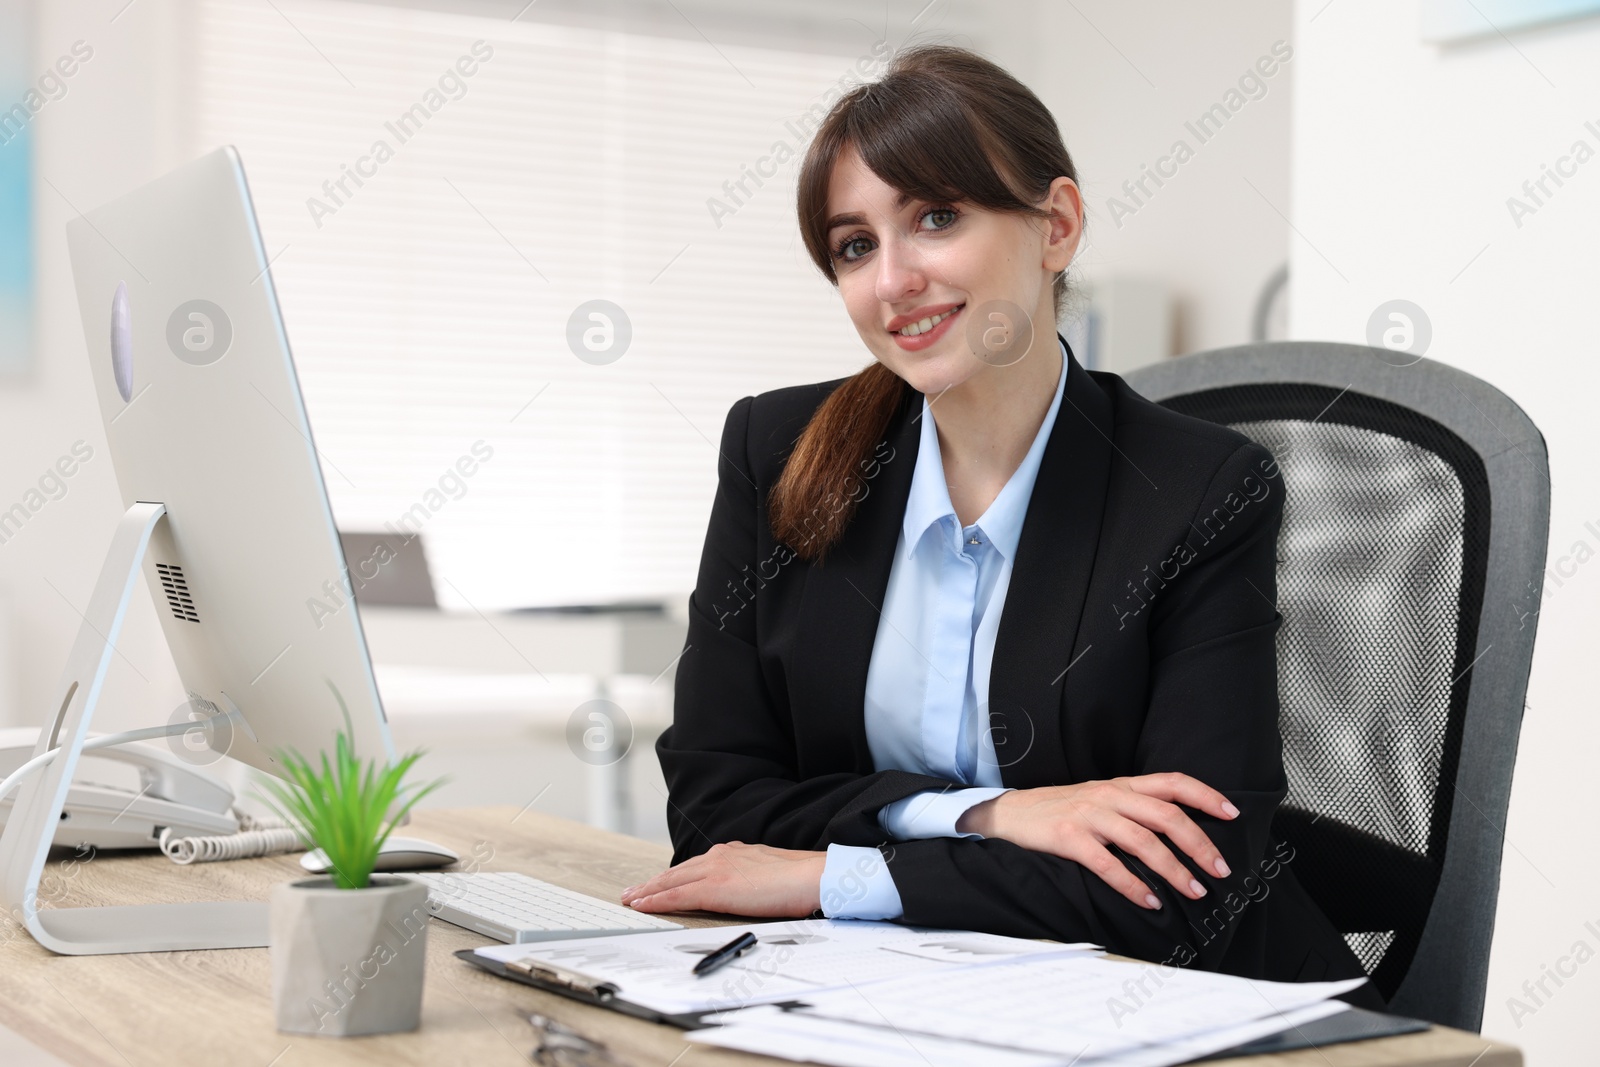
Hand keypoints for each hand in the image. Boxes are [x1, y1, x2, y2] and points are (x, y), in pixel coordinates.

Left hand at [619, 842, 825, 917]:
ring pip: (671, 881)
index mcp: (733, 853)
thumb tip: (744, 888)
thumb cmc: (798, 879)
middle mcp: (720, 856)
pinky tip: (643, 906)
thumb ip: (750, 876)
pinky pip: (677, 895)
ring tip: (631, 899)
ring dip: (648, 891)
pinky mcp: (715, 887)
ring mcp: (716, 870)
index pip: (694, 866)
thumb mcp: (768, 872)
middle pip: (676, 871)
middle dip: (652, 883)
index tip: (657, 884)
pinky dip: (657, 900)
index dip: (672, 876)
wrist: (811, 877)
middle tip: (632, 892)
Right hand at [956, 773, 1239, 909]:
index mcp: (1121, 785)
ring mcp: (1089, 815)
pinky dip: (1133, 885)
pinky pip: (1109, 864)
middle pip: (1166, 815)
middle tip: (1219, 870)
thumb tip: (1176, 831)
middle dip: (1199, 843)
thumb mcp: (1098, 799)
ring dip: (1174, 869)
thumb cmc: (1058, 811)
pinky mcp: (1068, 837)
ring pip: (1143, 841)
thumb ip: (1132, 808)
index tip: (1232, 815)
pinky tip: (1150, 901)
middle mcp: (1109, 795)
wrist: (1007, 814)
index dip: (1205, 795)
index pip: (1172, 782)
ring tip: (1194, 891)